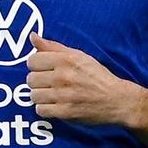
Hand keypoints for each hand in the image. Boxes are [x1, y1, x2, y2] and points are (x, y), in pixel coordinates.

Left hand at [25, 34, 143, 126]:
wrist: (117, 99)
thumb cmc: (98, 76)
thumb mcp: (79, 56)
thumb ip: (53, 46)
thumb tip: (32, 36)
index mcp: (66, 59)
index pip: (32, 61)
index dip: (36, 66)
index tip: (44, 70)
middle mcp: (63, 76)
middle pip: (31, 79)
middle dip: (38, 82)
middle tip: (49, 84)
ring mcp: (63, 95)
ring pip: (33, 96)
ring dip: (41, 97)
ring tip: (52, 96)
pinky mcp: (65, 112)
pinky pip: (40, 110)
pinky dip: (45, 109)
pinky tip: (54, 106)